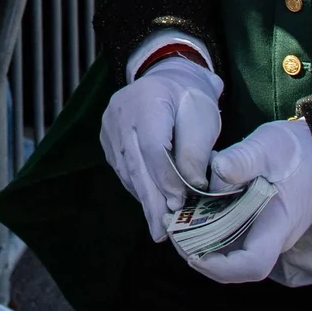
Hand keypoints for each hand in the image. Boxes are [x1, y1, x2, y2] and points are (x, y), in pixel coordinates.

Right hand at [100, 53, 220, 239]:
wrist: (170, 78)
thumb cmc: (192, 99)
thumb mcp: (204, 119)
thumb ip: (195, 152)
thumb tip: (190, 187)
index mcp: (147, 100)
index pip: (153, 148)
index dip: (166, 179)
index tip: (180, 204)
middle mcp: (120, 111)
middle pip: (135, 163)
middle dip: (151, 200)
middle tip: (162, 232)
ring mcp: (109, 125)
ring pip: (126, 169)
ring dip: (144, 198)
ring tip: (158, 226)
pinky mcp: (107, 137)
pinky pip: (122, 167)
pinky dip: (137, 187)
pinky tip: (150, 203)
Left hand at [180, 117, 311, 283]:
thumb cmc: (297, 150)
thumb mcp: (269, 146)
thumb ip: (243, 158)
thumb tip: (217, 171)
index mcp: (277, 225)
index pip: (252, 265)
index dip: (219, 267)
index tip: (192, 252)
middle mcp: (271, 237)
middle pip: (233, 264)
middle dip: (198, 252)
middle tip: (170, 226)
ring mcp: (264, 232)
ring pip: (229, 249)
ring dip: (200, 238)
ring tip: (174, 215)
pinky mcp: (258, 222)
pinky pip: (231, 233)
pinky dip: (209, 225)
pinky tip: (191, 205)